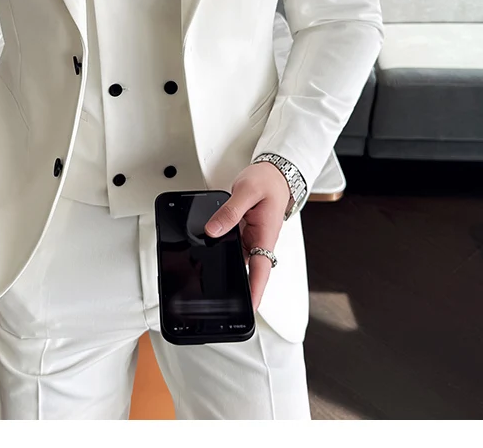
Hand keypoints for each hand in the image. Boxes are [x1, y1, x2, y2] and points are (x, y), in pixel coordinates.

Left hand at [204, 162, 291, 311]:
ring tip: (206, 272)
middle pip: (248, 269)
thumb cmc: (268, 181)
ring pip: (238, 258)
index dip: (256, 291)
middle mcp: (260, 240)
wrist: (275, 173)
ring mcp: (253, 238)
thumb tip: (213, 229)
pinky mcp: (245, 233)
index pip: (261, 270)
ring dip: (226, 265)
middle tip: (216, 295)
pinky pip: (234, 246)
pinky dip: (223, 248)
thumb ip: (229, 211)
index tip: (250, 309)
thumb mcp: (246, 191)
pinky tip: (210, 249)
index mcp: (266, 234)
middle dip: (235, 284)